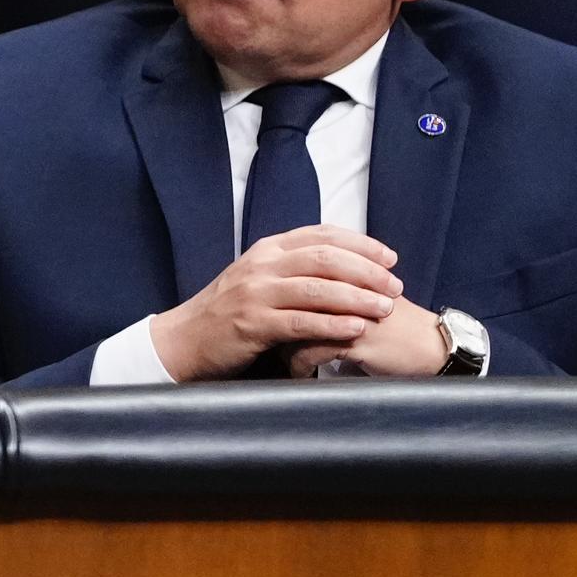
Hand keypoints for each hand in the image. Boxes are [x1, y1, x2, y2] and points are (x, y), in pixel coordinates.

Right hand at [154, 225, 419, 380]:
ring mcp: (254, 295)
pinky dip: (333, 325)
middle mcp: (261, 266)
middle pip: (326, 258)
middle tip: (394, 287)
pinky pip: (302, 322)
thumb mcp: (257, 277)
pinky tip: (356, 330)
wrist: (182, 340)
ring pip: (318, 289)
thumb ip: (293, 267)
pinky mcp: (252, 325)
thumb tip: (345, 264)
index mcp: (266, 249)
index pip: (322, 235)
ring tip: (384, 309)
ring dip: (358, 299)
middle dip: (368, 272)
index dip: (362, 245)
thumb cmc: (227, 312)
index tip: (390, 259)